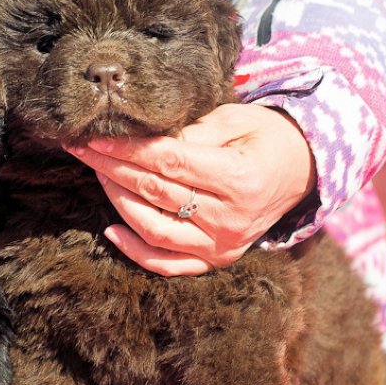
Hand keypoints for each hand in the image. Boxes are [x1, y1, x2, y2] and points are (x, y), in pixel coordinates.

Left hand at [66, 104, 315, 275]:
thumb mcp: (235, 120)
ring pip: (154, 229)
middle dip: (112, 168)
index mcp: (239, 178)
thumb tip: (143, 138)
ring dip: (118, 202)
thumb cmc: (265, 138)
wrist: (302, 172)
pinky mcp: (216, 260)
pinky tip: (111, 230)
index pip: (169, 163)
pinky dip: (136, 252)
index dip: (128, 150)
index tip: (97, 137)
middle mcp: (230, 219)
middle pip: (155, 193)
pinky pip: (168, 265)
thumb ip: (192, 131)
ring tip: (98, 174)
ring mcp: (222, 245)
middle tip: (83, 149)